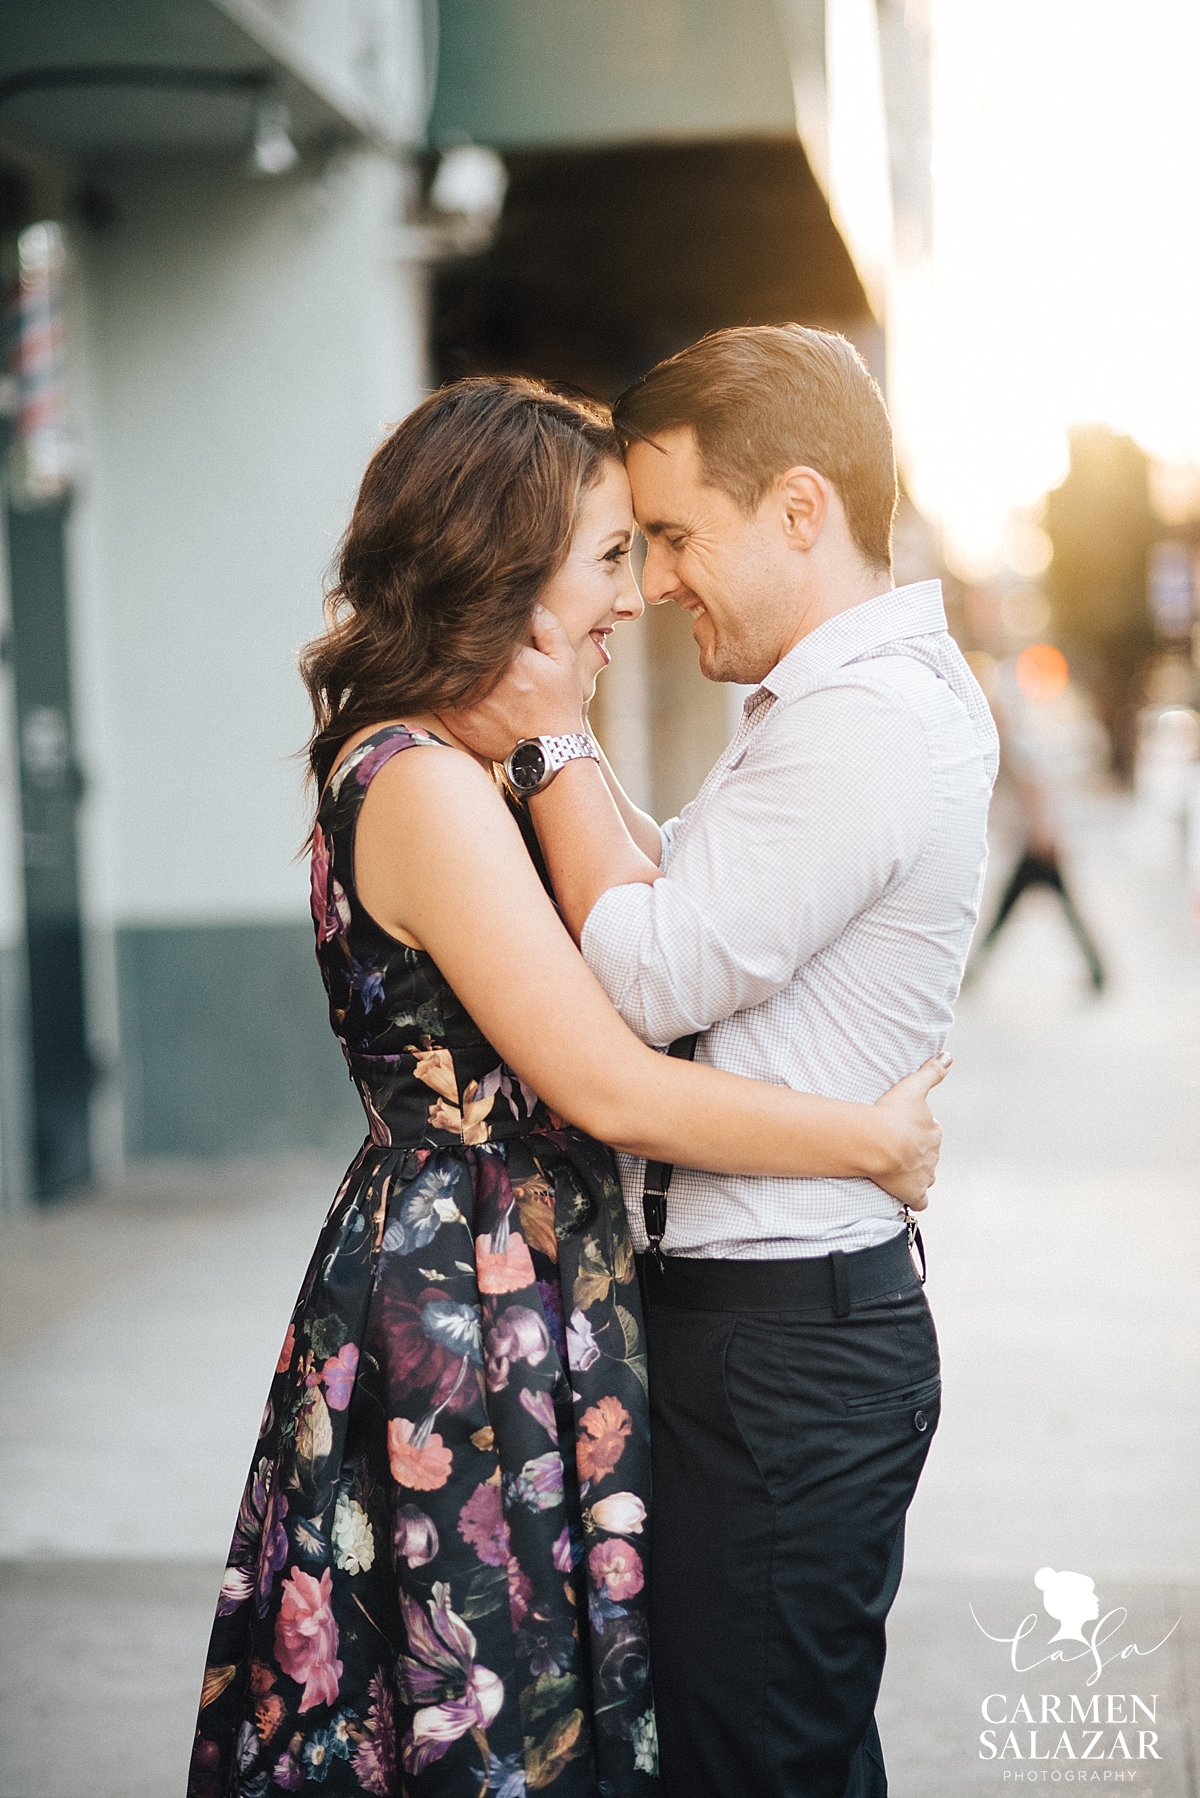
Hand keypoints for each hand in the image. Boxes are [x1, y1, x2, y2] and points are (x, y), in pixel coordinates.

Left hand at [445, 605, 585, 762]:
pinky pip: (437, 694)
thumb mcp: (564, 660)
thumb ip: (545, 625)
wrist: (550, 754)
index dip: (473, 615)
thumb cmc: (559, 704)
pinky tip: (437, 674)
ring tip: (435, 643)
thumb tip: (524, 601)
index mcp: (511, 658)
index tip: (464, 607)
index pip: (481, 625)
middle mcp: (485, 679)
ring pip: (442, 668)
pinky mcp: (456, 720)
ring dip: (439, 656)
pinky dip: (436, 684)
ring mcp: (467, 701)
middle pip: (456, 644)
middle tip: (442, 617)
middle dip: (450, 633)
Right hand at [869, 1054, 948, 1208]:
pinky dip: (915, 1199)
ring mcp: (924, 1175)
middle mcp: (933, 1154)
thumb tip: (949, 1056)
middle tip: (896, 1148)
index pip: (930, 1131)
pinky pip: (920, 1200)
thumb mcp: (914, 1086)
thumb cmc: (893, 1114)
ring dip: (915, 1173)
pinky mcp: (914, 1192)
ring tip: (896, 1169)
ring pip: (925, 1174)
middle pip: (927, 1153)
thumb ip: (932, 1071)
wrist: (881, 1143)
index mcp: (933, 1131)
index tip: (903, 1128)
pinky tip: (907, 1197)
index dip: (917, 1130)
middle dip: (916, 1152)